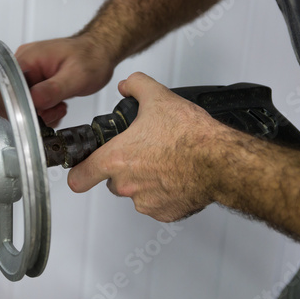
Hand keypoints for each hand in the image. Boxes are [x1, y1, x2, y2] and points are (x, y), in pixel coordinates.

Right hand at [14, 35, 115, 126]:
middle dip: (36, 111)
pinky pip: (34, 102)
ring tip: (60, 106)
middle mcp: (25, 64)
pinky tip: (59, 105)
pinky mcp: (38, 82)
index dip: (20, 107)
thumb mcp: (75, 76)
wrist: (100, 52)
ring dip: (44, 112)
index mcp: (28, 58)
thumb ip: (53, 89)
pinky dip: (46, 110)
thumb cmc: (91, 57)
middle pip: (16, 99)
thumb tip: (33, 100)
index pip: (8, 88)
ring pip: (26, 104)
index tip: (39, 114)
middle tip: (56, 110)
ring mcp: (31, 73)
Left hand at [68, 72, 225, 221]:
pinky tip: (176, 176)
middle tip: (143, 153)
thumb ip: (136, 86)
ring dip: (143, 181)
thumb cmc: (190, 136)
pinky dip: (163, 193)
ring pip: (135, 193)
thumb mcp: (158, 98)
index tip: (82, 170)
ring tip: (164, 162)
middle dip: (123, 169)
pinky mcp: (164, 213)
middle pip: (112, 181)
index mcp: (117, 159)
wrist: (219, 160)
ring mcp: (145, 202)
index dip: (79, 173)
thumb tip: (127, 85)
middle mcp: (127, 185)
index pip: (79, 178)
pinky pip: (156, 204)